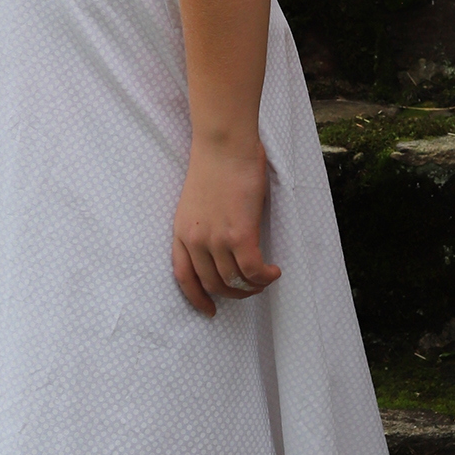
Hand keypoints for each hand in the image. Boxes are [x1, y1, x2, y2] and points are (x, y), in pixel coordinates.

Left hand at [172, 137, 279, 316]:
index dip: (197, 298)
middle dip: (234, 293)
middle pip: (213, 283)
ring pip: (235, 280)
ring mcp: (216, 238)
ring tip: (266, 278)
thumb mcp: (197, 202)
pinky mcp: (239, 233)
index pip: (183, 277)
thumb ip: (205, 227)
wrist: (223, 143)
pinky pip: (253, 270)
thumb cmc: (216, 164)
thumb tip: (225, 247)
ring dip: (253, 286)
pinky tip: (274, 271)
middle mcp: (195, 240)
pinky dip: (265, 277)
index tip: (209, 310)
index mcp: (181, 232)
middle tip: (250, 289)